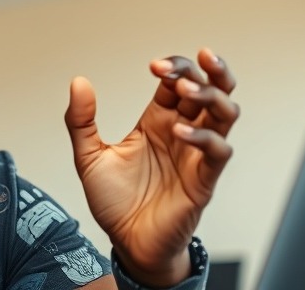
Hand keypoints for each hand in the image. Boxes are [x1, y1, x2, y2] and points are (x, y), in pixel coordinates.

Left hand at [64, 48, 238, 286]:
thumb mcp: (88, 156)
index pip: (178, 81)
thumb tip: (79, 82)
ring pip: (226, 113)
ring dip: (212, 96)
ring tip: (187, 90)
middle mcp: (182, 132)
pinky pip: (217, 151)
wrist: (126, 243)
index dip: (173, 67)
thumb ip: (80, 120)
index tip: (153, 66)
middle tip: (191, 62)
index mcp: (158, 121)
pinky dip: (203, 138)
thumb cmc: (114, 202)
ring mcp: (196, 155)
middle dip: (207, 70)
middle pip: (212, 89)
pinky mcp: (203, 180)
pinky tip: (179, 131)